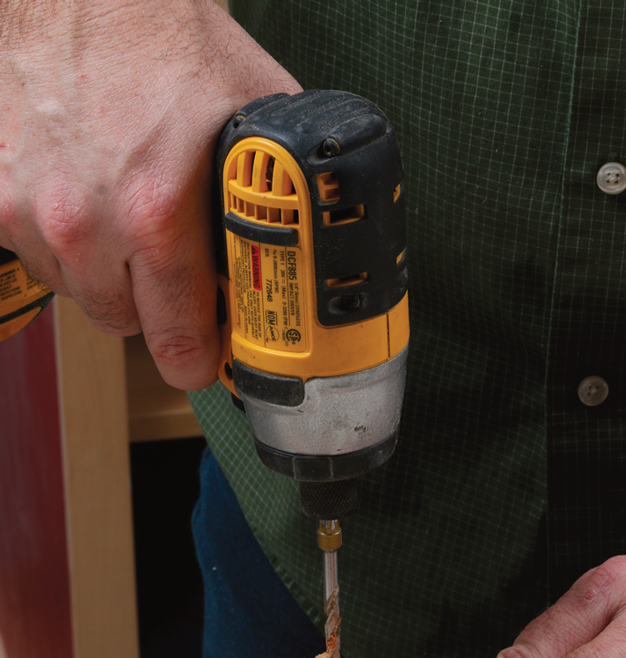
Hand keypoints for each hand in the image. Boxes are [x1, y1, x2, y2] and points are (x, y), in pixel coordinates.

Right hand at [0, 0, 299, 387]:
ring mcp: (33, 214)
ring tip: (119, 209)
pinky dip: (59, 237)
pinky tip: (79, 188)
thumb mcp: (248, 109)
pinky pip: (35, 254)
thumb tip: (293, 257)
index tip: (204, 354)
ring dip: (102, 270)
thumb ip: (271, 195)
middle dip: (153, 305)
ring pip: (79, 293)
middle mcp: (88, 225)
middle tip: (167, 265)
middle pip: (126, 327)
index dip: (197, 356)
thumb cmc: (158, 34)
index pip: (177, 345)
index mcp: (158, 213)